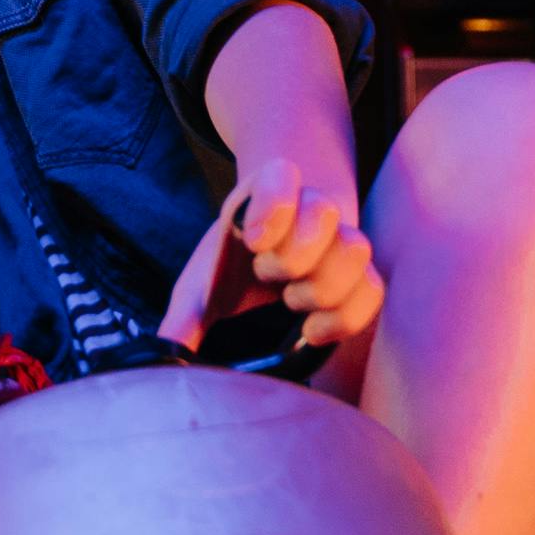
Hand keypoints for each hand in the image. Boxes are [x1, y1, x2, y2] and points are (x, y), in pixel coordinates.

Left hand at [158, 158, 384, 355]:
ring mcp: (338, 239)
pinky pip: (373, 289)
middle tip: (267, 276)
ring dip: (322, 284)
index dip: (273, 202)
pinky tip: (313, 331)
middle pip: (324, 211)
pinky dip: (346, 316)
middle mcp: (307, 208)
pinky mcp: (359, 276)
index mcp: (262, 196)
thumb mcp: (198, 289)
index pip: (281, 175)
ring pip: (356, 248)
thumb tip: (161, 359)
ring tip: (291, 301)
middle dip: (295, 254)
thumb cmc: (227, 273)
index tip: (252, 240)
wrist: (265, 265)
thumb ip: (182, 320)